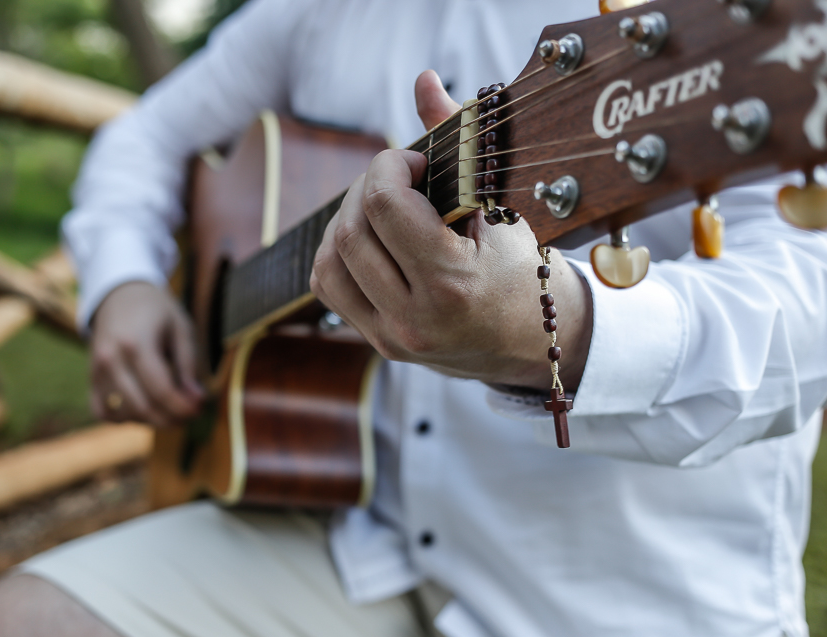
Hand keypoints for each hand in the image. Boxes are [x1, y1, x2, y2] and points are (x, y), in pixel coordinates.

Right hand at [89, 281, 203, 425]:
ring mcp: (97, 370)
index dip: (182, 406)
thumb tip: (196, 399)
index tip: (199, 409)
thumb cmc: (156, 309)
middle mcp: (111, 360)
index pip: (160, 390)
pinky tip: (142, 407)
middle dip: (170, 418)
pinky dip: (123, 418)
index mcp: (136, 343)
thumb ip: (188, 365)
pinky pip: (103, 412)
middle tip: (189, 413)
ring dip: (150, 420)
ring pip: (123, 414)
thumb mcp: (180, 328)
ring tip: (169, 408)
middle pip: (142, 407)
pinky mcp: (90, 377)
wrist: (119, 293)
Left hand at [310, 71, 591, 389]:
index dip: (391, 166)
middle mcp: (415, 319)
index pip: (384, 206)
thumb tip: (424, 80)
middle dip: (366, 188)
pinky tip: (371, 239)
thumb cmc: (518, 268)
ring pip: (327, 261)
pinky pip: (326, 286)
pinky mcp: (375, 342)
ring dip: (346, 220)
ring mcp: (390, 337)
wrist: (525, 342)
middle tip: (397, 179)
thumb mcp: (500, 207)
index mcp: (453, 285)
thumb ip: (458, 142)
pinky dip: (337, 252)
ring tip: (381, 208)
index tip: (416, 162)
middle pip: (350, 231)